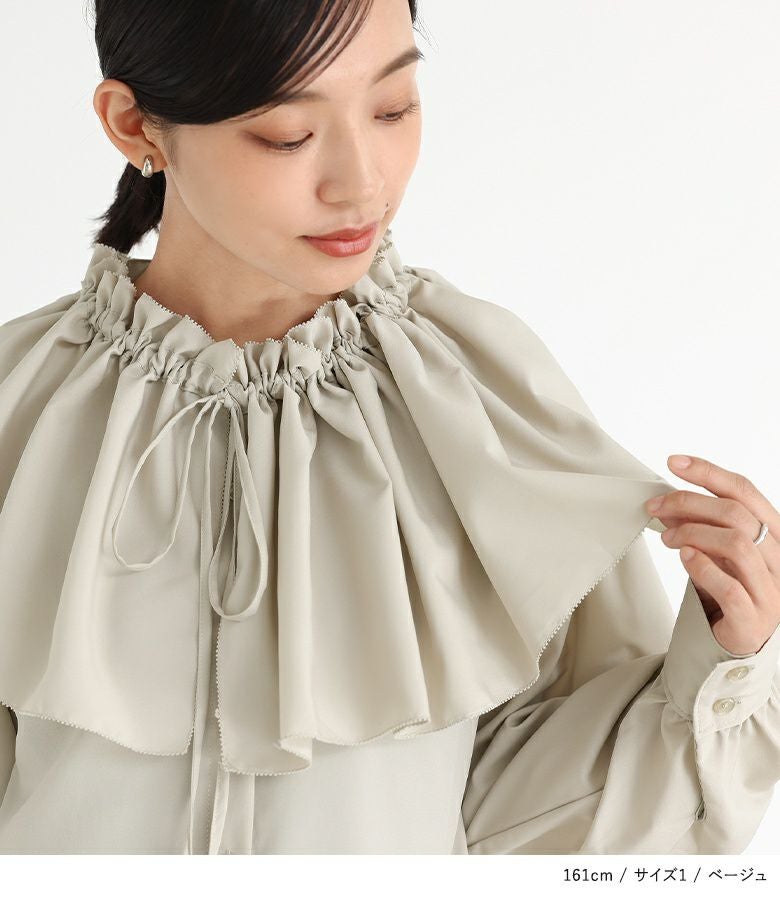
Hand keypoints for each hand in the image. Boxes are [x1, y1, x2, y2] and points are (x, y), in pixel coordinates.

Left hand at [645, 455, 779, 654]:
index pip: (744, 491)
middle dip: (688, 503)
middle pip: (736, 514)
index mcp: (773, 533)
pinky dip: (702, 567)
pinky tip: (685, 558)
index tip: (673, 462)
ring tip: (667, 539)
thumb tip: (664, 502)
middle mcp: (778, 557)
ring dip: (693, 533)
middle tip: (656, 507)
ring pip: (737, 544)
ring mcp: (771, 589)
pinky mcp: (753, 618)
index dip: (708, 472)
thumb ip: (696, 526)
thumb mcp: (714, 550)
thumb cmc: (731, 589)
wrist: (742, 641)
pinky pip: (730, 587)